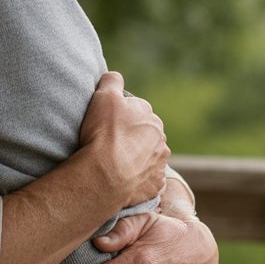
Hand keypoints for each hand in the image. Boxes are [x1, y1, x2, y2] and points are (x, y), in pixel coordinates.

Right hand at [78, 72, 168, 206]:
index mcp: (151, 118)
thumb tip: (115, 77)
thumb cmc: (104, 133)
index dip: (120, 117)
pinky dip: (138, 180)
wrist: (105, 174)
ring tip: (115, 164)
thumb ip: (112, 81)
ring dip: (137, 159)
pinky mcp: (155, 186)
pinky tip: (124, 180)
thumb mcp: (104, 96)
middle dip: (132, 138)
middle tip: (110, 145)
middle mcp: (160, 140)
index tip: (107, 125)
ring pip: (148, 158)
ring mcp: (159, 165)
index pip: (137, 112)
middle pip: (145, 135)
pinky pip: (148, 180)